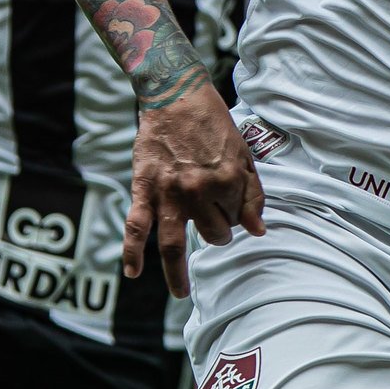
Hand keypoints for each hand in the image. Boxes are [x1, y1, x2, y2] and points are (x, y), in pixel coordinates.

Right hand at [123, 82, 265, 297]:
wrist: (176, 96)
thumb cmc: (213, 123)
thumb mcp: (243, 154)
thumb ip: (253, 194)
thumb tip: (258, 230)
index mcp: (227, 181)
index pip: (237, 218)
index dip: (236, 214)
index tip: (230, 205)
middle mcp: (199, 192)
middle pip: (211, 233)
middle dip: (215, 232)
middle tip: (212, 220)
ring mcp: (169, 193)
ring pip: (174, 244)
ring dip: (176, 273)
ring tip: (180, 292)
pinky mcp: (144, 189)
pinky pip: (136, 226)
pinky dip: (131, 252)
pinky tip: (132, 272)